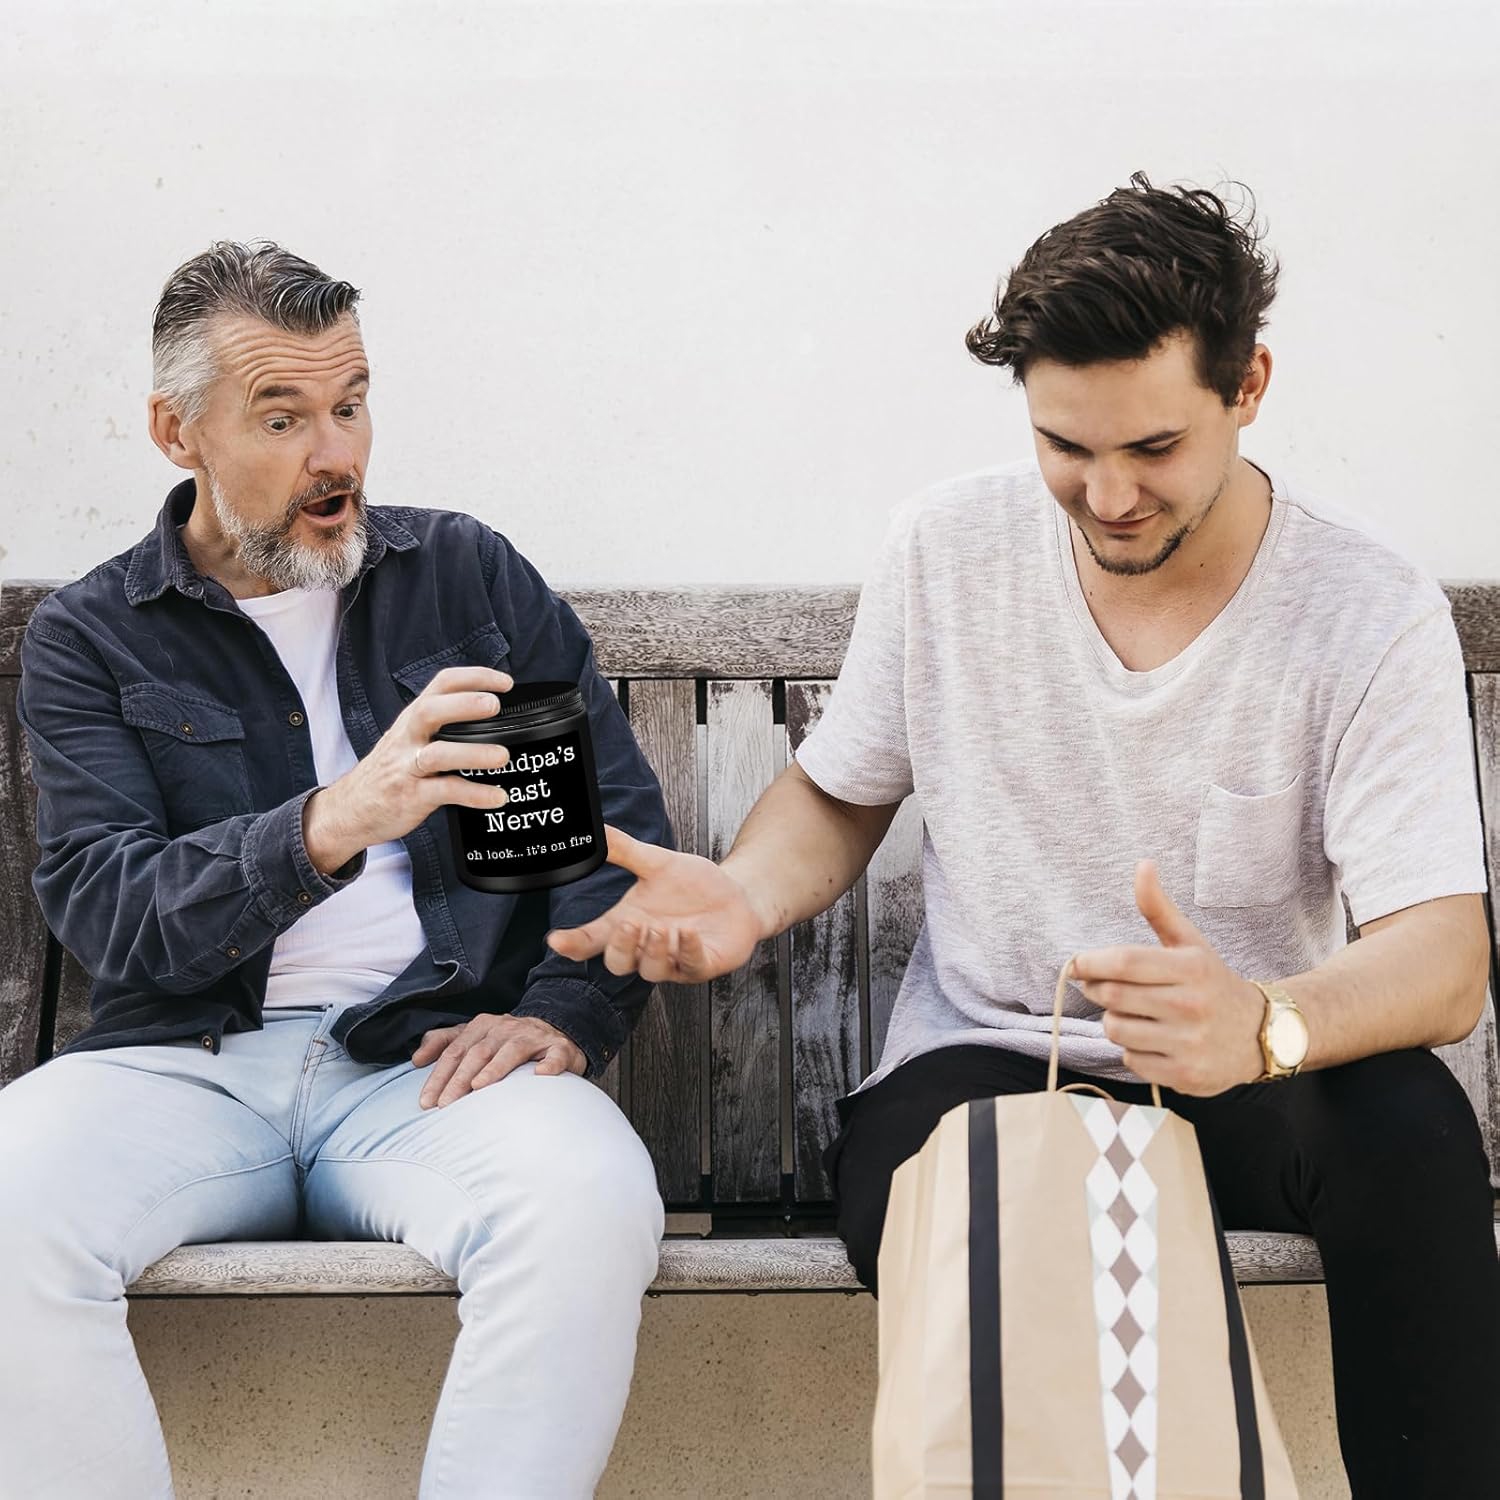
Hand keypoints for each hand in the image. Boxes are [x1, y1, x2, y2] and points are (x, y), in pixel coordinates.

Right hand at [303, 666, 515, 874]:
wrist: (351, 809)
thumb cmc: (389, 771)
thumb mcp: (408, 738)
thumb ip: (439, 725)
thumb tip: (486, 715)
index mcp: (413, 719)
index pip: (441, 684)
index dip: (474, 677)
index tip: (504, 682)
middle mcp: (408, 738)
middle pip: (430, 711)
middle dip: (464, 704)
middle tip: (494, 706)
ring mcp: (407, 767)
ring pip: (438, 754)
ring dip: (472, 753)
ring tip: (501, 756)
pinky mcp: (411, 797)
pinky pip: (444, 793)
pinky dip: (473, 794)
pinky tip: (496, 796)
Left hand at [413, 1013, 585, 1107]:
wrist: (555, 1032)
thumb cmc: (506, 1042)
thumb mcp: (474, 1038)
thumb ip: (444, 1043)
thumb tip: (416, 1059)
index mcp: (483, 1025)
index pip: (456, 1051)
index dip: (439, 1075)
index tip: (426, 1101)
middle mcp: (507, 1028)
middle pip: (479, 1052)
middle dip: (460, 1079)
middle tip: (446, 1105)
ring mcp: (534, 1036)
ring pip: (512, 1050)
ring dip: (495, 1068)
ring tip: (479, 1087)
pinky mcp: (560, 1048)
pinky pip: (555, 1055)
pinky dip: (549, 1065)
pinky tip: (540, 1075)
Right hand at [545, 825, 766, 981]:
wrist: (736, 896)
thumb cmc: (693, 885)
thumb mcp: (657, 863)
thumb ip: (625, 850)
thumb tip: (595, 830)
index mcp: (629, 923)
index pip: (593, 939)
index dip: (574, 943)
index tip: (557, 939)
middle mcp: (646, 947)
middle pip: (618, 963)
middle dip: (619, 947)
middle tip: (629, 924)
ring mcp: (673, 961)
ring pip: (651, 972)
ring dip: (651, 951)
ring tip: (660, 928)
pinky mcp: (701, 965)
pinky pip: (689, 967)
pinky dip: (686, 950)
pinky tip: (687, 933)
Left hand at [1069, 860, 1264, 1095]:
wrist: (1261, 1034)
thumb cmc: (1212, 982)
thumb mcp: (1190, 943)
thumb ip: (1159, 908)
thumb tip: (1142, 865)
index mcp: (1191, 968)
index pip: (1124, 962)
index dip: (1090, 962)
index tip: (1076, 964)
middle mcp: (1191, 1006)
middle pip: (1112, 997)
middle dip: (1097, 990)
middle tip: (1100, 987)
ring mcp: (1188, 1044)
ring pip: (1116, 1030)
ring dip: (1114, 1020)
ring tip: (1134, 1013)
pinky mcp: (1185, 1075)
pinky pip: (1131, 1060)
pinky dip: (1132, 1049)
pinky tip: (1153, 1039)